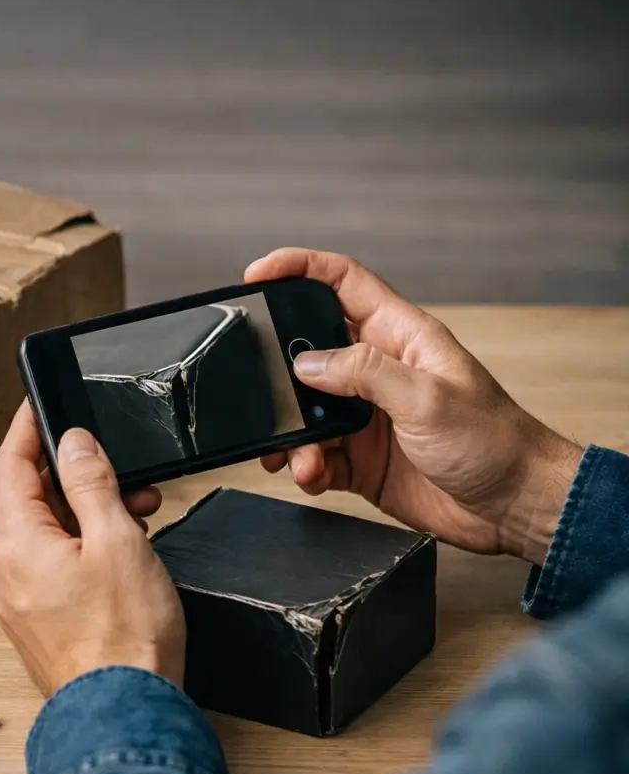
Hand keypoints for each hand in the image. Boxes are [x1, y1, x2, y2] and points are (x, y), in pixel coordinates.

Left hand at [0, 402, 184, 693]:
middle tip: (123, 470)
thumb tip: (74, 444)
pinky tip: (121, 553)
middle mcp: (6, 573)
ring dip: (88, 515)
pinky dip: (84, 549)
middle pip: (32, 501)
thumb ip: (91, 484)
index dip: (27, 430)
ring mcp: (19, 602)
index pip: (11, 467)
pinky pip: (53, 567)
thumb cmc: (124, 640)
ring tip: (139, 513)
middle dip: (79, 478)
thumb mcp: (117, 540)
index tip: (37, 404)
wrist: (125, 715)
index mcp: (16, 544)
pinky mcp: (38, 625)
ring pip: (48, 535)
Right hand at [244, 248, 582, 564]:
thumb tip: (307, 362)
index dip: (298, 268)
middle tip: (264, 388)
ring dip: (291, 433)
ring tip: (298, 454)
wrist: (514, 506)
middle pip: (309, 349)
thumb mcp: (428, 398)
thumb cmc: (495, 443)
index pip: (342, 282)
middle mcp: (379, 370)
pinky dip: (304, 465)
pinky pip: (314, 453)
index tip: (257, 274)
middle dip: (280, 370)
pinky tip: (314, 473)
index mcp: (400, 337)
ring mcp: (367, 413)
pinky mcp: (360, 456)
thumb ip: (364, 372)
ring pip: (304, 410)